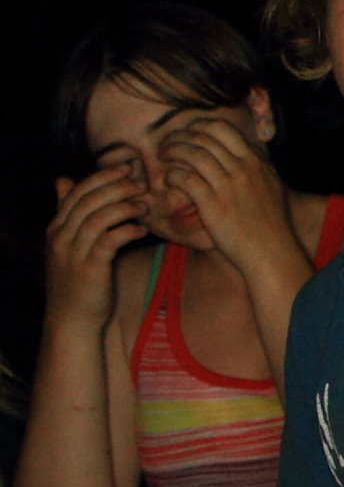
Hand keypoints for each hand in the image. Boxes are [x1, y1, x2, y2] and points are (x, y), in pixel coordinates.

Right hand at [45, 167, 147, 328]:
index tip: (126, 167)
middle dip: (116, 187)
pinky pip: (109, 241)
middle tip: (140, 183)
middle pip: (88, 200)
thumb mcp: (70, 243)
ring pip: (98, 218)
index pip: (77, 191)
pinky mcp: (89, 269)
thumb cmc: (79, 278)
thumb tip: (63, 180)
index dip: (102, 176)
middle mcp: (60, 238)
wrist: (73, 319)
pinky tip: (142, 231)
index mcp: (56, 228)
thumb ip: (71, 214)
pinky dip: (128, 231)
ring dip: (124, 207)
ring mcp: (73, 253)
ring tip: (144, 206)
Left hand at [159, 118, 298, 270]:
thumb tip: (247, 154)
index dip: (199, 125)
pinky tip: (169, 180)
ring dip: (173, 151)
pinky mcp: (213, 205)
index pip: (223, 129)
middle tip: (168, 142)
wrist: (271, 251)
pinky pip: (186, 179)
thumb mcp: (272, 186)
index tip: (188, 132)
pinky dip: (173, 175)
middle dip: (180, 136)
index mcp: (256, 162)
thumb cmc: (270, 224)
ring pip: (193, 154)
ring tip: (163, 157)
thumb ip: (257, 168)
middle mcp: (243, 169)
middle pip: (204, 137)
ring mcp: (228, 186)